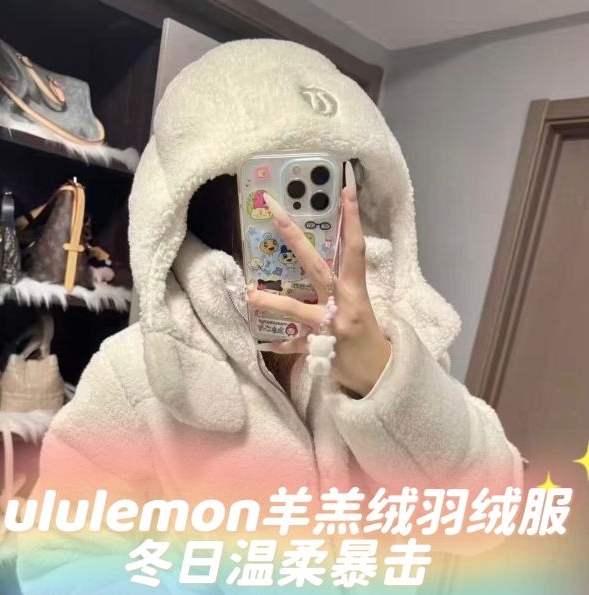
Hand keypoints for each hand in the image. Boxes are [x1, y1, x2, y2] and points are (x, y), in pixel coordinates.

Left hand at [246, 161, 391, 397]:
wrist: (379, 374)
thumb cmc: (367, 334)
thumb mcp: (360, 304)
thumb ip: (341, 283)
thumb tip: (318, 259)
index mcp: (356, 290)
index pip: (354, 248)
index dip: (351, 218)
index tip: (346, 187)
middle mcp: (343, 304)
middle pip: (317, 267)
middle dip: (295, 238)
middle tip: (275, 212)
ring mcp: (330, 327)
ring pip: (298, 309)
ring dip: (273, 301)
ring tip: (249, 293)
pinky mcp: (321, 349)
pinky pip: (295, 345)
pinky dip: (282, 343)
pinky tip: (264, 342)